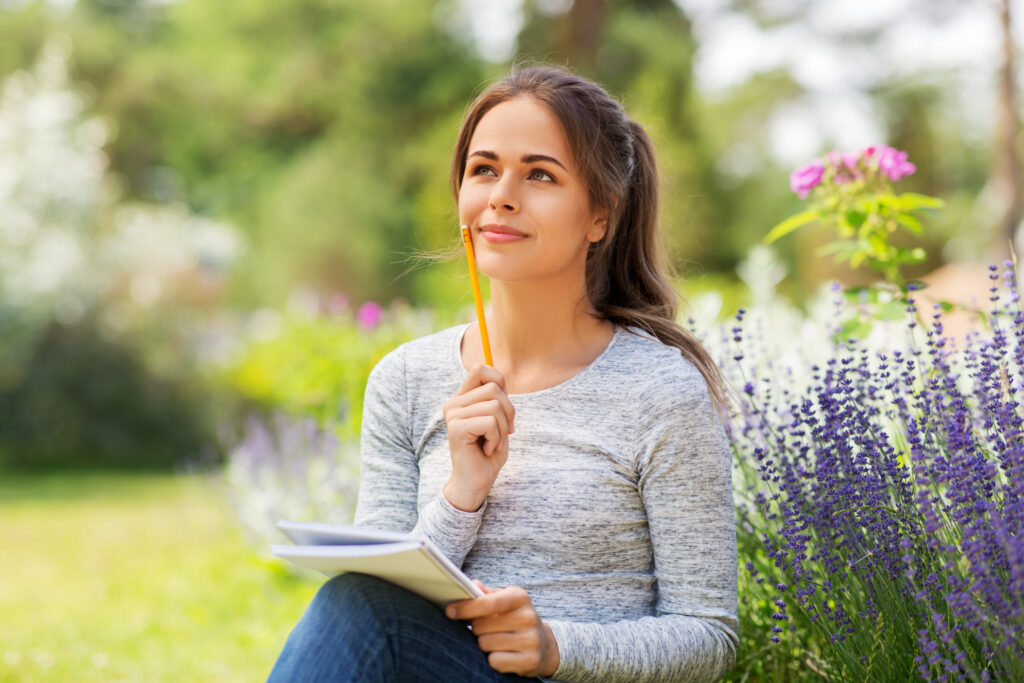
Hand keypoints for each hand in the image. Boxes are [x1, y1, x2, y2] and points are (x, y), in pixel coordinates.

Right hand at [442, 363, 514, 510]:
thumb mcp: (498, 421)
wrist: (476, 482)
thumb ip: (497, 399)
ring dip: (502, 429)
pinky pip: (489, 422)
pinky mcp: (456, 428)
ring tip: (493, 443)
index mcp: (462, 399)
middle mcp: (454, 404)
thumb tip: (501, 380)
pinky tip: (487, 450)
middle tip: (504, 433)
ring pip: (494, 406)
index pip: (479, 368)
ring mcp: (453, 415)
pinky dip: (496, 438)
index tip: (503, 407)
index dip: (499, 381)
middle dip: (508, 412)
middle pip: (494, 388)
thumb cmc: (489, 453)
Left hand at [446, 582, 558, 677]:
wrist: (544, 644)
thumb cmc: (515, 618)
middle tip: (486, 629)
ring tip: (497, 641)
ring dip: (484, 645)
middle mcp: (528, 617)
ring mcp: (531, 640)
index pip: (488, 603)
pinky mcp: (530, 661)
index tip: (450, 611)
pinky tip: (504, 654)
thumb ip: (486, 593)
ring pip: (485, 644)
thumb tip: (471, 585)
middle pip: (481, 626)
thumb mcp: (505, 600)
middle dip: (476, 629)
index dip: (466, 608)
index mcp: (520, 597)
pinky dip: (493, 659)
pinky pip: (495, 661)